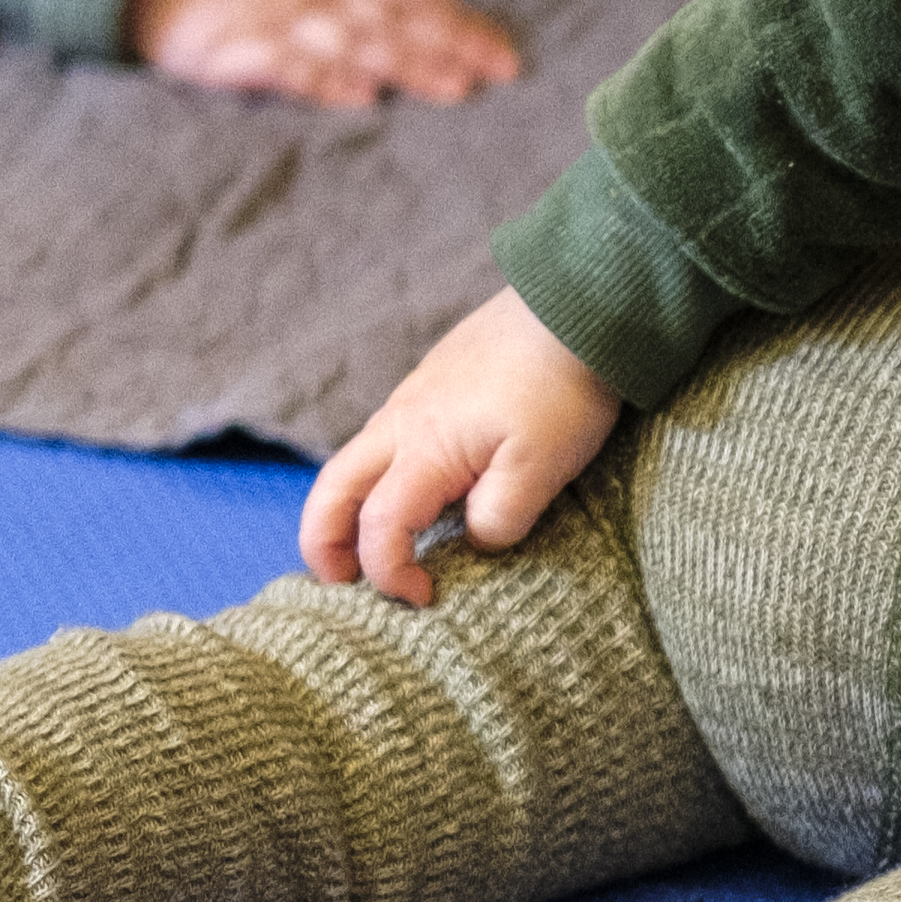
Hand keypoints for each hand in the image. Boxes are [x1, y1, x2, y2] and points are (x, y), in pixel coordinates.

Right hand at [127, 0, 522, 110]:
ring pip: (353, 39)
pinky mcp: (234, 48)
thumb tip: (416, 8)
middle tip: (498, 74)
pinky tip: (361, 97)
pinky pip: (286, 64)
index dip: (459, 22)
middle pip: (394, 18)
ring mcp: (276, 16)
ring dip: (405, 63)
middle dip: (449, 45)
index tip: (504, 53)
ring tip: (451, 87)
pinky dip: (325, 80)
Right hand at [299, 287, 627, 601]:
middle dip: (323, 543)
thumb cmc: (563, 388)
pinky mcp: (434, 385)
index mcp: (423, 450)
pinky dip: (378, 477)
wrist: (577, 303)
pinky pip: (385, 439)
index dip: (388, 572)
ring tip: (370, 547)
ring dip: (348, 509)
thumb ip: (499, 516)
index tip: (422, 598)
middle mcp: (402, 423)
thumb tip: (473, 541)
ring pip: (355, 462)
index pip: (379, 527)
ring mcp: (413, 400)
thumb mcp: (541, 467)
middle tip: (340, 583)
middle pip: (332, 491)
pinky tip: (416, 491)